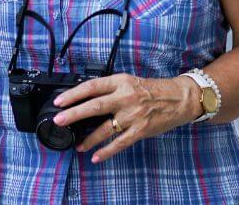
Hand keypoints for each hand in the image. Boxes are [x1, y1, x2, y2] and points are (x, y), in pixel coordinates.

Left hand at [50, 74, 193, 161]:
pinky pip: (120, 143)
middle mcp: (125, 97)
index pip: (91, 87)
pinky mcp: (141, 130)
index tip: (59, 102)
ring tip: (78, 145)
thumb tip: (86, 99)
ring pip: (105, 128)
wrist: (179, 98)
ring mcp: (133, 114)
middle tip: (59, 120)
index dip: (73, 94)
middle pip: (94, 106)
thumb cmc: (152, 90)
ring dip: (89, 139)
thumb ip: (110, 89)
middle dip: (74, 114)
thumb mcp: (129, 81)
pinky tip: (96, 156)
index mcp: (120, 82)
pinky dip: (107, 151)